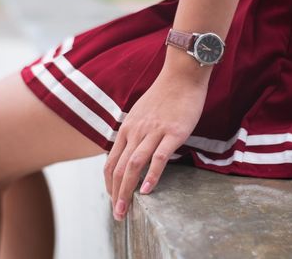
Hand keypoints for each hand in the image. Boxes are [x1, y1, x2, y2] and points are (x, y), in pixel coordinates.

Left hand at [104, 68, 209, 220]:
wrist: (182, 75)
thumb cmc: (164, 95)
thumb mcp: (141, 113)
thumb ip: (134, 132)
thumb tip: (131, 151)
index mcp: (127, 128)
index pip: (110, 161)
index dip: (109, 184)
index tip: (113, 199)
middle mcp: (136, 131)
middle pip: (119, 167)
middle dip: (115, 194)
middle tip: (118, 215)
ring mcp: (154, 131)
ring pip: (134, 164)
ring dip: (127, 190)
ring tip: (126, 210)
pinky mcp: (173, 132)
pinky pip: (159, 157)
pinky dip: (152, 175)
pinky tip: (148, 191)